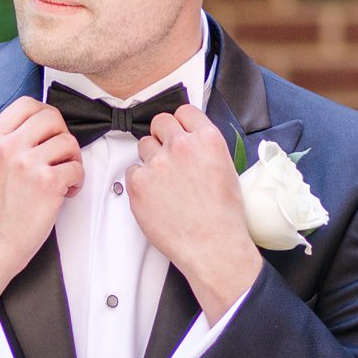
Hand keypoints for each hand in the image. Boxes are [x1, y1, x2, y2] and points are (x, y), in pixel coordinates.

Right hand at [0, 96, 80, 313]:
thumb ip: (3, 141)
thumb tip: (35, 128)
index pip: (26, 104)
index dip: (45, 115)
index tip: (49, 131)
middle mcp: (7, 147)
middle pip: (51, 117)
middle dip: (61, 135)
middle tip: (60, 154)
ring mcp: (27, 164)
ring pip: (68, 142)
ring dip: (72, 159)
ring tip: (63, 177)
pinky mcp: (47, 183)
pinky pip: (77, 168)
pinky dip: (76, 181)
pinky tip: (65, 192)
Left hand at [128, 104, 262, 315]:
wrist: (212, 246)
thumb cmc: (223, 216)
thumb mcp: (226, 170)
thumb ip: (205, 149)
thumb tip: (191, 142)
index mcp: (207, 140)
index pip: (184, 112)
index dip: (180, 122)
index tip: (177, 130)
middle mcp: (181, 146)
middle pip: (160, 122)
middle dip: (162, 135)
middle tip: (167, 155)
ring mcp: (157, 163)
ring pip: (143, 145)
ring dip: (150, 158)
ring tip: (163, 181)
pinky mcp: (138, 183)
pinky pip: (132, 171)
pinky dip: (140, 181)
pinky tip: (155, 196)